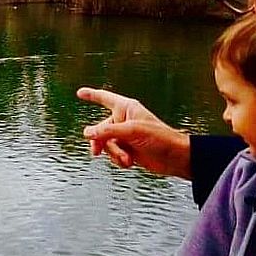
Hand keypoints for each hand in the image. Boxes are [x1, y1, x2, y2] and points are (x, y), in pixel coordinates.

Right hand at [77, 88, 191, 178]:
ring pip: (106, 145)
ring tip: (127, 159)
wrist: (175, 158)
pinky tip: (130, 163)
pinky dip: (118, 160)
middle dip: (102, 142)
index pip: (104, 98)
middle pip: (100, 129)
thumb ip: (107, 132)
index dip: (91, 95)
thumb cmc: (160, 138)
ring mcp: (125, 136)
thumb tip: (87, 133)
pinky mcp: (128, 150)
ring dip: (114, 154)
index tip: (80, 92)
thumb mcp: (131, 132)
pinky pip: (113, 155)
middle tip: (96, 151)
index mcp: (126, 108)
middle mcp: (124, 121)